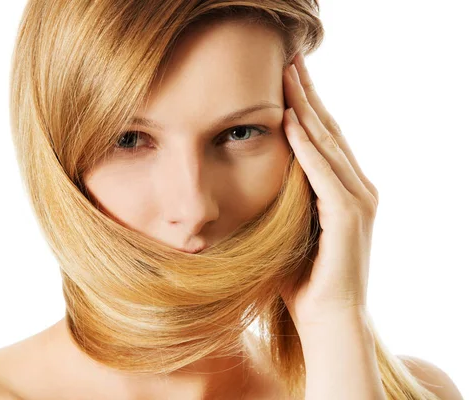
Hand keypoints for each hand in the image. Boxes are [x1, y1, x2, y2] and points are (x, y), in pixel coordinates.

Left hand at [279, 53, 379, 331]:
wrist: (325, 317)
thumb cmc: (300, 276)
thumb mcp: (286, 225)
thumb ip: (281, 196)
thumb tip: (252, 172)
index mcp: (343, 188)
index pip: (323, 137)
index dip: (306, 104)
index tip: (286, 76)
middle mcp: (358, 188)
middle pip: (329, 130)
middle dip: (308, 94)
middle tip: (291, 59)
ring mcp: (358, 201)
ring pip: (328, 144)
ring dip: (307, 108)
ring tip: (289, 75)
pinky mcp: (349, 217)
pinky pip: (325, 174)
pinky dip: (308, 147)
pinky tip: (291, 121)